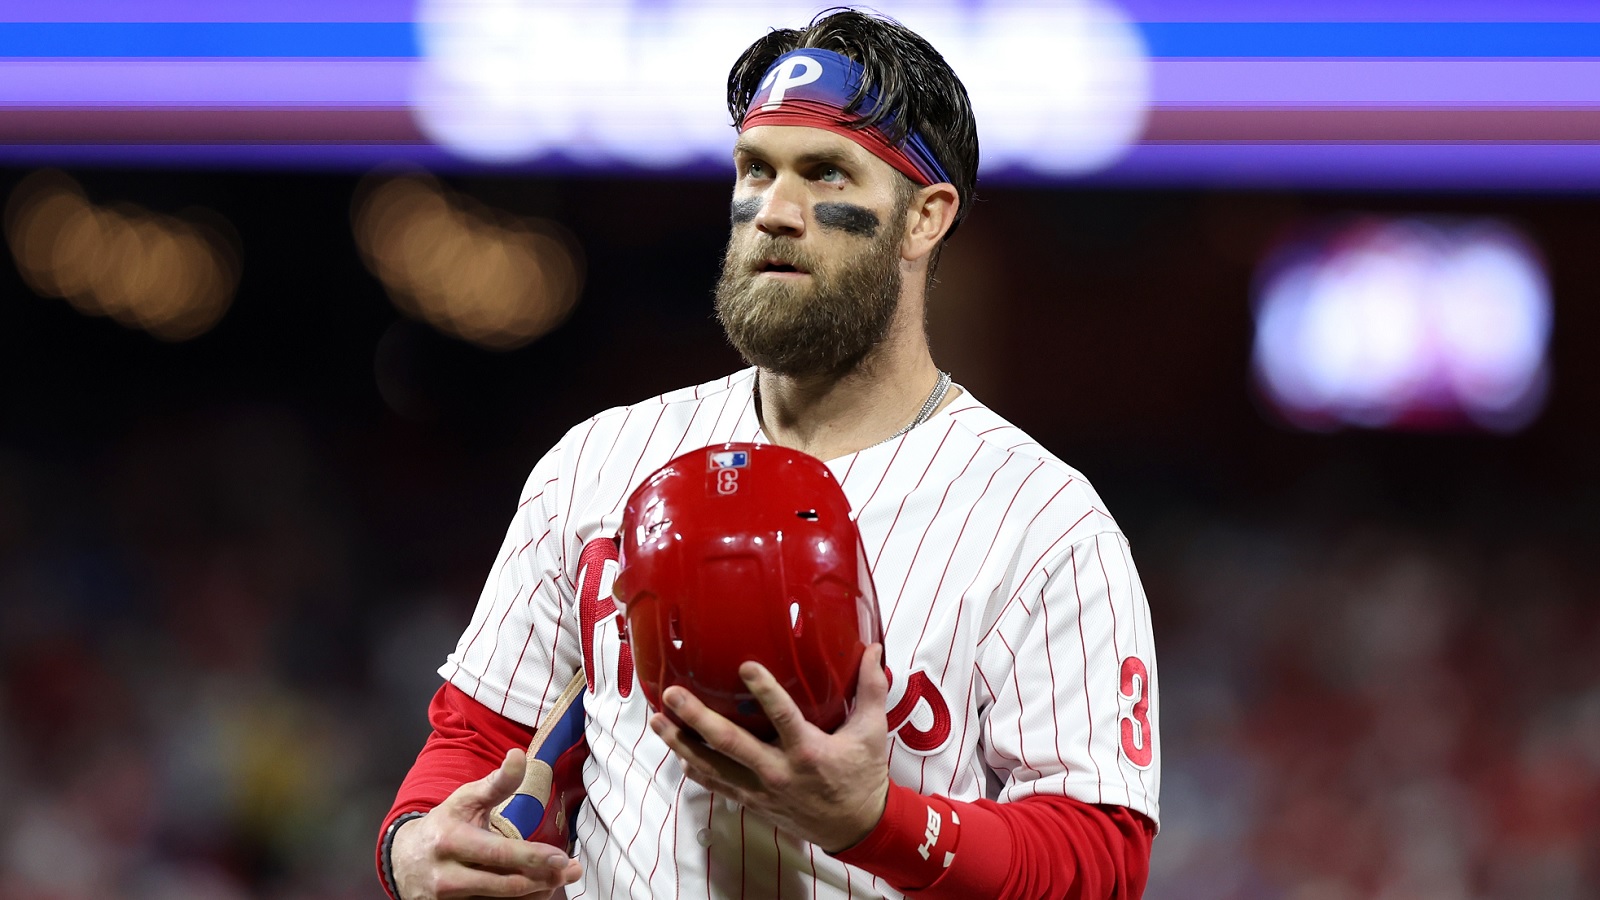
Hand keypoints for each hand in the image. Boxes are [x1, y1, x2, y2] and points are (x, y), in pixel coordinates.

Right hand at [390, 748, 583, 898]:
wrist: (404, 860)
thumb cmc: (444, 824)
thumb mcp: (466, 799)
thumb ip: (496, 782)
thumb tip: (519, 755)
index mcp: (450, 841)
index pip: (498, 854)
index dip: (533, 858)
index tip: (562, 858)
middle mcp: (447, 875)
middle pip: (505, 884)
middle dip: (544, 879)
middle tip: (571, 870)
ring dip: (536, 892)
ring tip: (559, 879)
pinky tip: (537, 889)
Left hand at [650, 644, 890, 852]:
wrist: (856, 829)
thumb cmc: (862, 777)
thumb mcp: (872, 733)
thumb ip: (871, 689)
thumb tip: (874, 649)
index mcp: (809, 751)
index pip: (783, 717)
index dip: (764, 692)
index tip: (745, 666)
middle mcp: (779, 772)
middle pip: (731, 743)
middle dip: (697, 719)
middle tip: (673, 695)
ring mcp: (762, 790)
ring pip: (713, 767)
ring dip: (682, 744)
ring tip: (657, 721)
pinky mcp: (753, 802)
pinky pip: (717, 785)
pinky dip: (695, 769)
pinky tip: (677, 752)